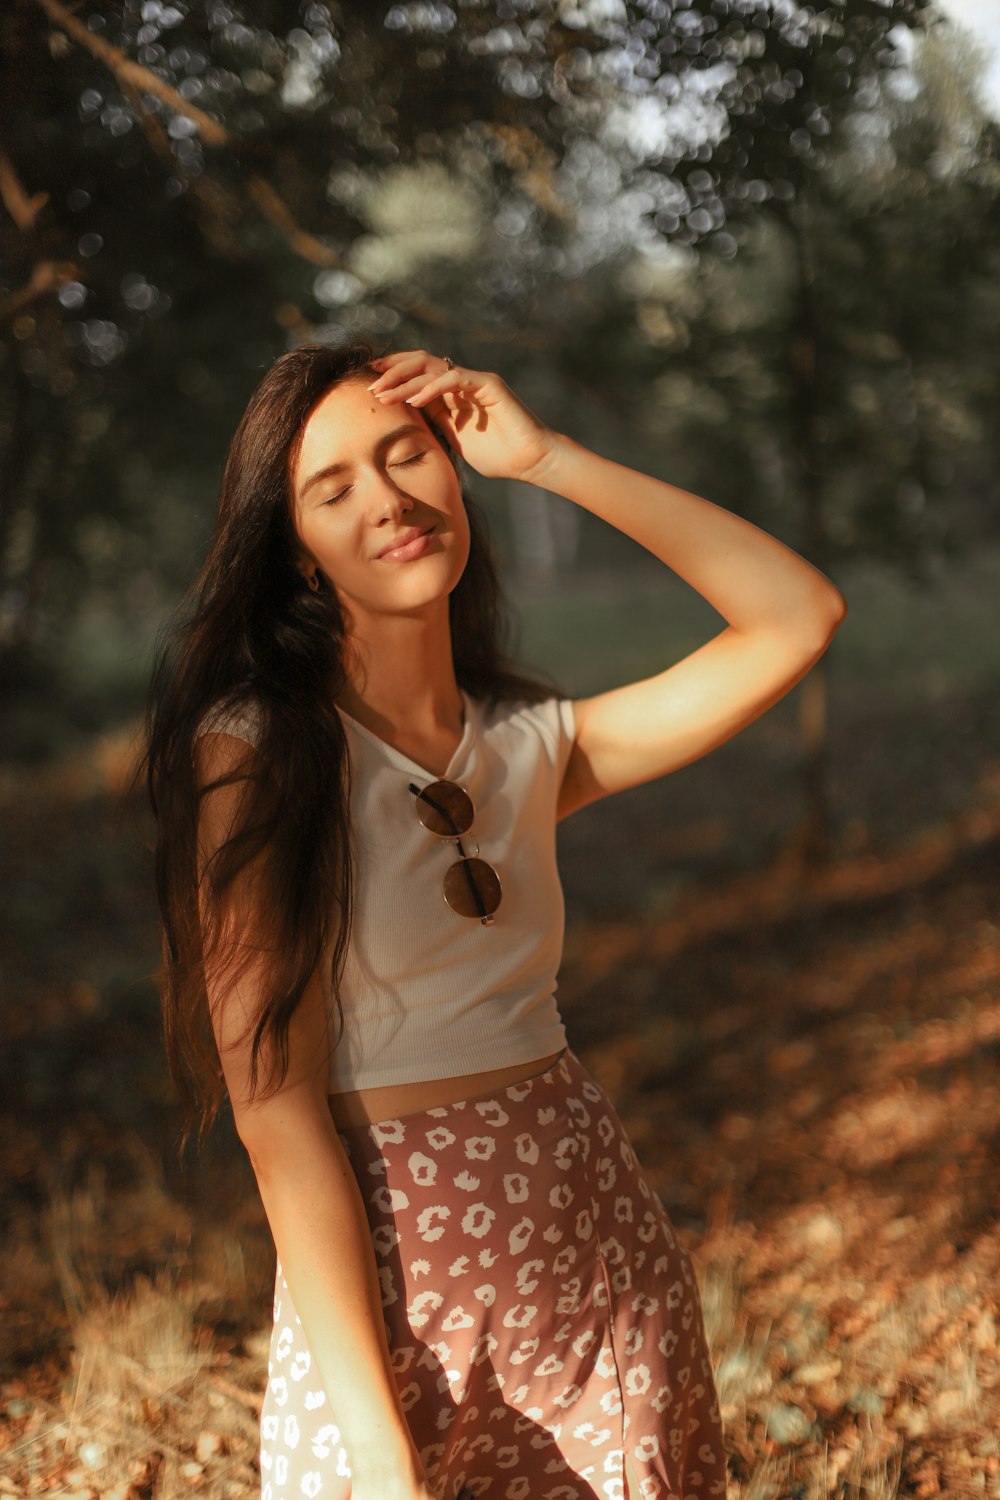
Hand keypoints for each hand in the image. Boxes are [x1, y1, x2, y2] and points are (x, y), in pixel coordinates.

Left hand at [367, 349, 557, 485]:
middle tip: (369, 384)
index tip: (367, 385)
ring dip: (404, 379)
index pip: (415, 373)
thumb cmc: (497, 456)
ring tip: (384, 393)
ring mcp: (474, 381)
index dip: (391, 375)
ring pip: (432, 367)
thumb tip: (402, 422)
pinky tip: (414, 401)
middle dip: (392, 371)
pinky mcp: (489, 385)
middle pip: (419, 362)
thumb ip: (433, 425)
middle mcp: (461, 381)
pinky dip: (431, 388)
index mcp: (451, 393)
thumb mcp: (452, 440)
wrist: (529, 462)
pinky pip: (454, 379)